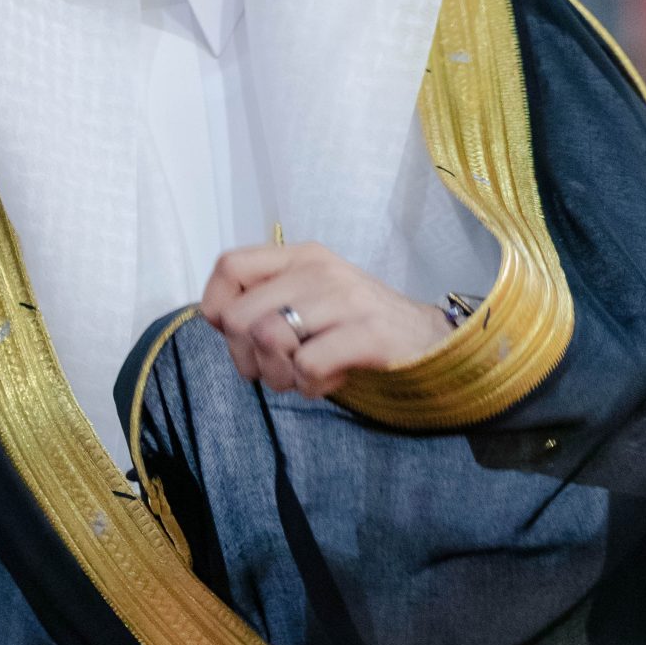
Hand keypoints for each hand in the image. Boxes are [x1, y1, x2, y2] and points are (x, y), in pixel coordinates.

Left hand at [201, 243, 447, 398]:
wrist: (428, 339)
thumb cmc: (357, 325)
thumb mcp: (311, 298)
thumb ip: (266, 301)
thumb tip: (218, 318)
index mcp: (301, 257)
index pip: (229, 266)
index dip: (217, 309)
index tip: (239, 337)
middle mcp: (320, 271)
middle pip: (238, 317)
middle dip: (248, 359)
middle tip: (279, 369)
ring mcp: (346, 299)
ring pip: (269, 340)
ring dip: (280, 376)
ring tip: (305, 374)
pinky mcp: (369, 333)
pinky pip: (308, 366)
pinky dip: (311, 386)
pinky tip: (331, 379)